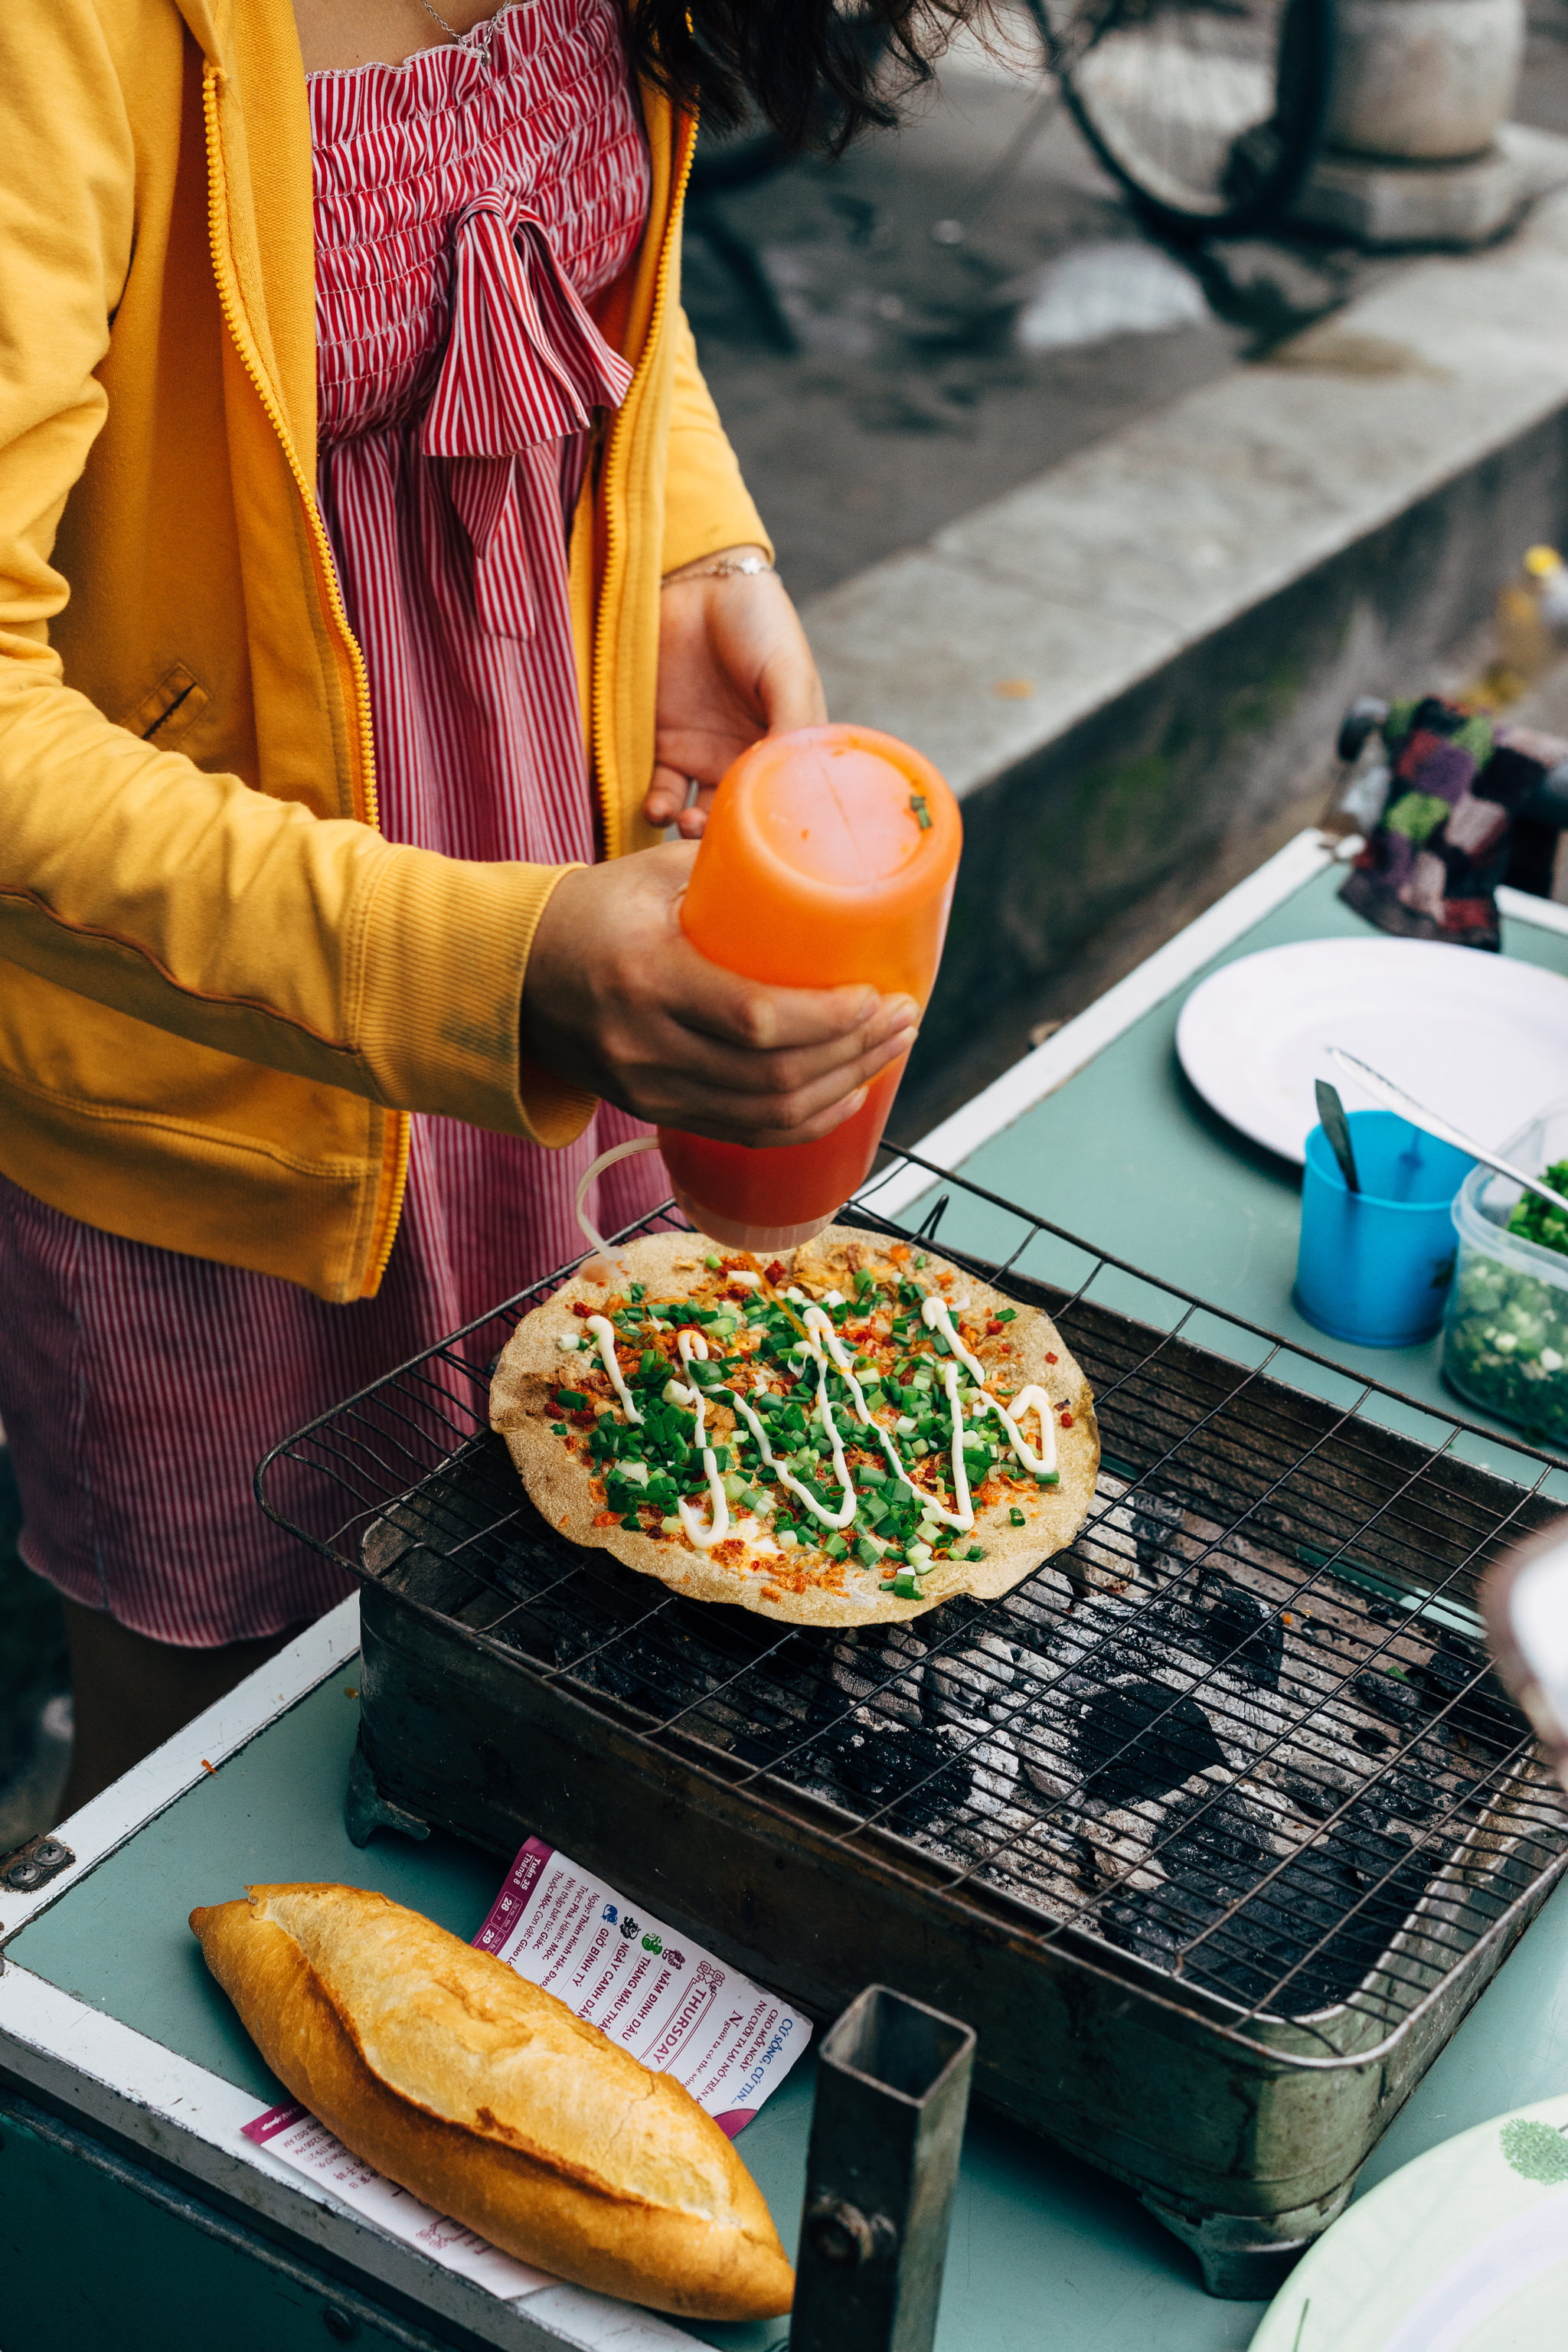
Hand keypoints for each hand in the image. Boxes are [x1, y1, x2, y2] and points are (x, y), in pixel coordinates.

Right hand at [523, 843, 918, 1145]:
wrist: (507, 976)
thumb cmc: (589, 910)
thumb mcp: (651, 873)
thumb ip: (730, 869)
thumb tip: (821, 857)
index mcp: (646, 976)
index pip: (757, 1019)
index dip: (831, 1018)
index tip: (881, 994)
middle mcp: (645, 1045)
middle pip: (774, 1076)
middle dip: (855, 1052)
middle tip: (903, 1018)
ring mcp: (648, 1088)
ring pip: (766, 1115)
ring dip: (842, 1088)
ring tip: (887, 1051)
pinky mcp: (653, 1111)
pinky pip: (742, 1133)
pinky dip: (803, 1122)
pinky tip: (845, 1096)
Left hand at [643, 550, 825, 836]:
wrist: (699, 583)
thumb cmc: (759, 624)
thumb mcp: (788, 672)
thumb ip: (794, 724)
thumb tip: (794, 784)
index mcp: (782, 747)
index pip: (781, 802)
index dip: (770, 828)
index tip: (760, 844)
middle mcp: (742, 759)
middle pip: (735, 817)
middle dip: (723, 837)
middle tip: (709, 837)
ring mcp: (699, 754)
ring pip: (694, 812)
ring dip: (686, 828)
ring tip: (681, 822)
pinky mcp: (660, 743)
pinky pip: (657, 788)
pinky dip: (655, 806)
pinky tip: (656, 807)